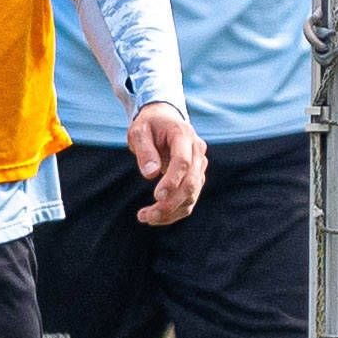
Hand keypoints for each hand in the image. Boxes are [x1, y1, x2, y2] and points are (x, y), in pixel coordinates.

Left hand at [128, 102, 207, 225]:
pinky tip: (155, 217)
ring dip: (171, 211)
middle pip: (191, 182)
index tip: (157, 196)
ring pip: (192, 194)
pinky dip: (175, 211)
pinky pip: (190, 198)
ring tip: (145, 218)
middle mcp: (197, 150)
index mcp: (183, 135)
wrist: (163, 120)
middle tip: (147, 216)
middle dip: (171, 203)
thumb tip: (150, 174)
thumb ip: (144, 150)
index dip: (172, 180)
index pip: (183, 161)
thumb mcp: (139, 131)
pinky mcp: (196, 176)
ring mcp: (199, 165)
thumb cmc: (148, 125)